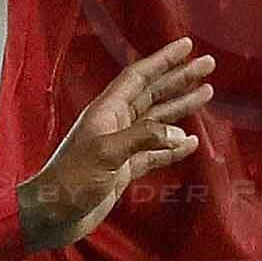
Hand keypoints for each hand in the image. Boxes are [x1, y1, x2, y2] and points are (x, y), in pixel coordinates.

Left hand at [22, 39, 213, 249]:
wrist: (54, 214)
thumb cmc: (73, 179)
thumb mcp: (107, 152)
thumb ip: (143, 138)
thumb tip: (179, 135)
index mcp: (108, 111)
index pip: (139, 77)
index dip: (163, 60)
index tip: (187, 45)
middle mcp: (116, 123)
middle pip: (153, 94)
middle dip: (179, 79)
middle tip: (207, 65)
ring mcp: (122, 146)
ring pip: (158, 121)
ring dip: (180, 107)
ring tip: (206, 94)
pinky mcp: (125, 169)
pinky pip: (156, 151)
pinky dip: (174, 147)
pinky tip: (192, 142)